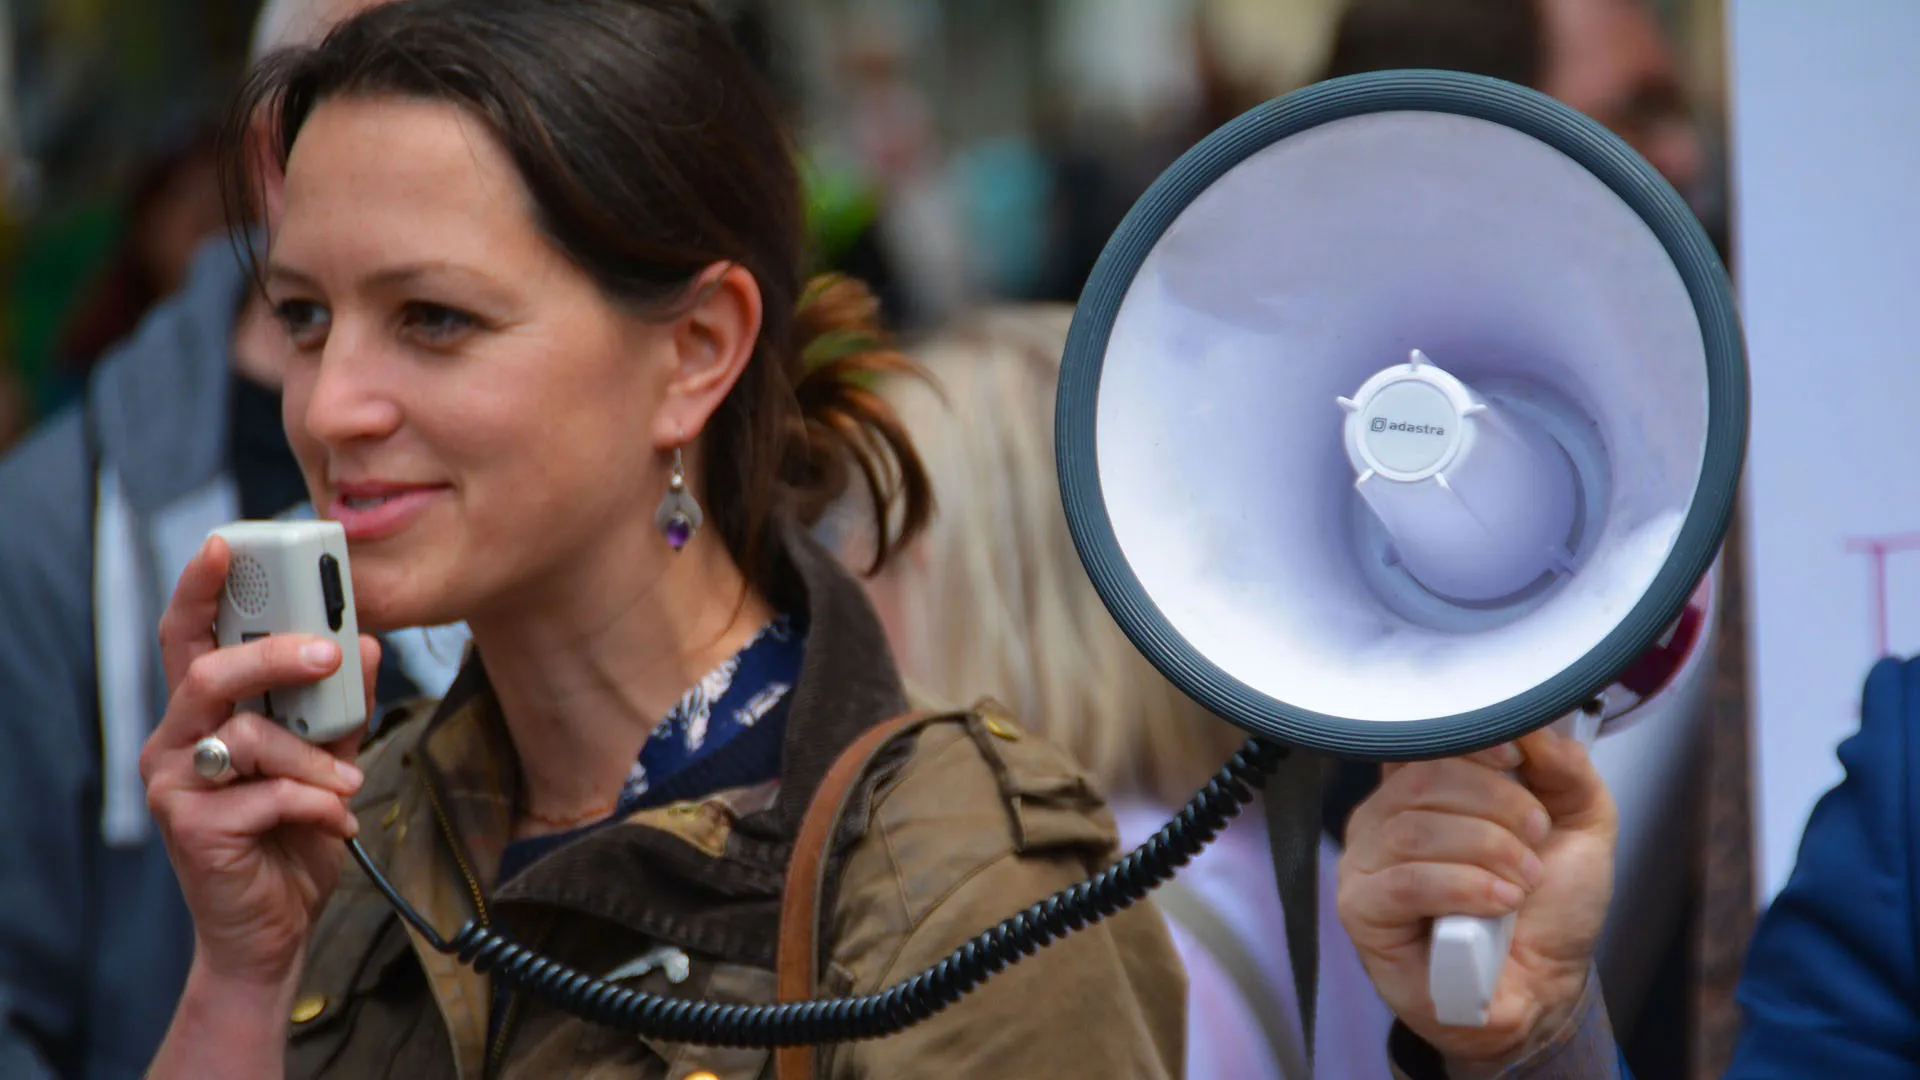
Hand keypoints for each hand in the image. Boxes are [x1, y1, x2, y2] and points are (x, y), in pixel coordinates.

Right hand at [140, 535, 380, 992]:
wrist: (272, 931)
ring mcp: (177, 787)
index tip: (229, 543)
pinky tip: (335, 821)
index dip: (200, 587)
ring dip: (315, 758)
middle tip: (331, 654)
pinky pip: (265, 796)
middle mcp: (176, 743)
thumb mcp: (327, 761)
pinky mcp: (192, 831)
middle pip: (210, 673)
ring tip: (348, 785)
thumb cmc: (291, 837)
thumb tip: (364, 643)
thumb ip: (340, 707)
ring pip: (247, 738)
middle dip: (276, 656)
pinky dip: (315, 805)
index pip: (189, 637)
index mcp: (203, 716)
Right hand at [1335, 726, 1617, 1067]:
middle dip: (1496, 805)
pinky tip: (1498, 904)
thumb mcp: (1580, 825)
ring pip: (1414, 829)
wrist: (1543, 989)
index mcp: (1425, 787)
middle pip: (1422, 778)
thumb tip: (1534, 726)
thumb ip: (1566, 768)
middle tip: (1535, 839)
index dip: (1469, 740)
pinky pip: (1405, 881)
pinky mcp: (1362, 910)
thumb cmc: (1547, 910)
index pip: (1425, 738)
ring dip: (1488, 851)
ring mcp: (1365, 863)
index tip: (1516, 759)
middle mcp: (1385, 817)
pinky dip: (1463, 887)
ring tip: (1522, 882)